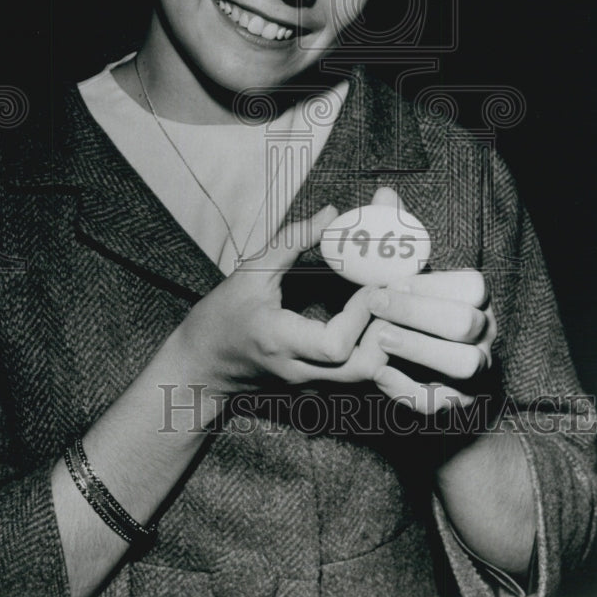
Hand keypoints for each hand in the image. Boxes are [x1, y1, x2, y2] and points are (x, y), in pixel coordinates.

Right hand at [171, 205, 371, 395]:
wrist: (202, 366)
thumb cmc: (221, 319)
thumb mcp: (250, 272)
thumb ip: (292, 242)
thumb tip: (331, 213)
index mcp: (279, 341)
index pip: (334, 345)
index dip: (360, 315)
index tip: (370, 284)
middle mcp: (299, 369)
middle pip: (362, 368)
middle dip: (386, 331)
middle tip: (393, 293)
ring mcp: (310, 383)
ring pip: (365, 375)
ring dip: (384, 339)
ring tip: (388, 302)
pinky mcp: (318, 383)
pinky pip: (356, 371)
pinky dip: (375, 346)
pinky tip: (377, 318)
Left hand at [362, 187, 496, 413]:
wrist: (411, 368)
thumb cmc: (408, 309)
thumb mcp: (404, 271)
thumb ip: (396, 234)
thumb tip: (384, 195)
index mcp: (476, 300)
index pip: (474, 286)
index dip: (433, 283)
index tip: (392, 280)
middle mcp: (485, 335)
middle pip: (467, 324)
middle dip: (419, 313)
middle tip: (376, 305)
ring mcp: (475, 373)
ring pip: (464, 364)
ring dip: (420, 350)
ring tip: (379, 338)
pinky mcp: (456, 405)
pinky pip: (442, 404)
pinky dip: (410, 391)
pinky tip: (380, 375)